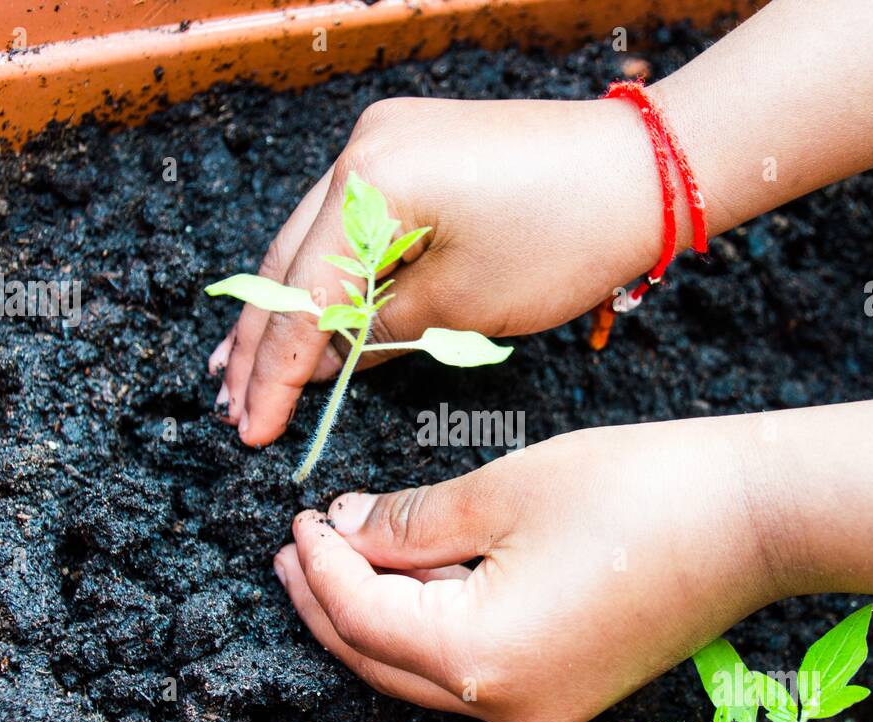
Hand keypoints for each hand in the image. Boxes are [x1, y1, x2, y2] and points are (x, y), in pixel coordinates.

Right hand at [208, 96, 676, 446]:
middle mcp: (363, 148)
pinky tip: (307, 312)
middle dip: (261, 341)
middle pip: (290, 261)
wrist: (642, 172)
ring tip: (242, 369)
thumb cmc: (565, 237)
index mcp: (371, 180)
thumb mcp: (463, 305)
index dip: (276, 372)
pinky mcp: (412, 150)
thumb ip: (377, 334)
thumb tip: (325, 361)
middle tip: (230, 405)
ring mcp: (386, 141)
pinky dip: (331, 273)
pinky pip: (351, 221)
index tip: (254, 429)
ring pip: (313, 241)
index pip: (303, 294)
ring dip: (285, 307)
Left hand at [271, 419, 787, 721]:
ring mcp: (541, 708)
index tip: (298, 518)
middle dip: (330, 602)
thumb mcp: (501, 492)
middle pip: (383, 660)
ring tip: (345, 552)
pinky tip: (416, 573)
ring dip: (379, 612)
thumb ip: (409, 522)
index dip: (320, 566)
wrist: (756, 516)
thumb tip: (344, 529)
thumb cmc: (637, 489)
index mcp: (482, 659)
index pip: (363, 618)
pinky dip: (433, 623)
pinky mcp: (566, 691)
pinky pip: (471, 667)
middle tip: (296, 548)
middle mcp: (507, 706)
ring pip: (424, 669)